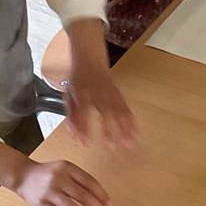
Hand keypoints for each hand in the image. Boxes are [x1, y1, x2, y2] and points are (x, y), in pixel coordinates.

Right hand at [0, 142, 112, 205]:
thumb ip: (82, 182)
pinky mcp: (40, 205)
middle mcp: (58, 179)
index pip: (89, 182)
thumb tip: (104, 202)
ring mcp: (48, 192)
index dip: (102, 195)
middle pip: (83, 196)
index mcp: (67, 168)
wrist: (22, 175)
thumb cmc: (50, 174)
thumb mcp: (65, 170)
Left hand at [64, 17, 136, 150]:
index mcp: (82, 93)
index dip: (84, 127)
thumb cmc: (78, 80)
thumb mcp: (69, 96)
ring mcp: (110, 93)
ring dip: (126, 129)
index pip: (83, 111)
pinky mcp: (118, 93)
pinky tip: (136, 132)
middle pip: (105, 113)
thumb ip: (71, 117)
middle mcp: (97, 93)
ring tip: (130, 144)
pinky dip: (132, 121)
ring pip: (119, 111)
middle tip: (113, 148)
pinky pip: (126, 108)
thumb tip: (75, 136)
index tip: (86, 143)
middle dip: (110, 130)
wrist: (90, 57)